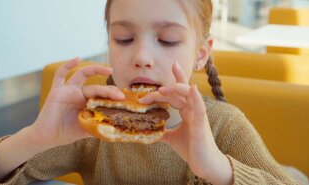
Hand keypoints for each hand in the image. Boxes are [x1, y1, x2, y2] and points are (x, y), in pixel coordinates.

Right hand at [30, 58, 124, 148]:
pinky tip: (77, 59)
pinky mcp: (56, 90)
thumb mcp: (86, 130)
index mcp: (86, 103)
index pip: (102, 95)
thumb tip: (116, 130)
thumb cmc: (66, 133)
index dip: (112, 96)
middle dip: (109, 90)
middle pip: (96, 87)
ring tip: (108, 69)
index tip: (124, 100)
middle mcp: (78, 94)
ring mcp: (67, 90)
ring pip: (82, 76)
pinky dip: (68, 65)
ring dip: (95, 70)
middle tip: (120, 95)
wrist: (46, 138)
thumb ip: (98, 126)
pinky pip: (60, 74)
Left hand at [139, 63, 232, 184]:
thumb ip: (162, 131)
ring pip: (189, 94)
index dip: (177, 78)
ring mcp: (198, 115)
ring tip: (162, 89)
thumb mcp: (172, 138)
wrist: (204, 165)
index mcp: (187, 111)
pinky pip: (200, 107)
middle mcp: (193, 109)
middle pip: (179, 92)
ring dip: (176, 88)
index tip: (172, 65)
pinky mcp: (202, 123)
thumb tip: (148, 129)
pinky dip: (196, 97)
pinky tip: (192, 88)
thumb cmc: (192, 149)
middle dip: (164, 89)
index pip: (179, 92)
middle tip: (147, 93)